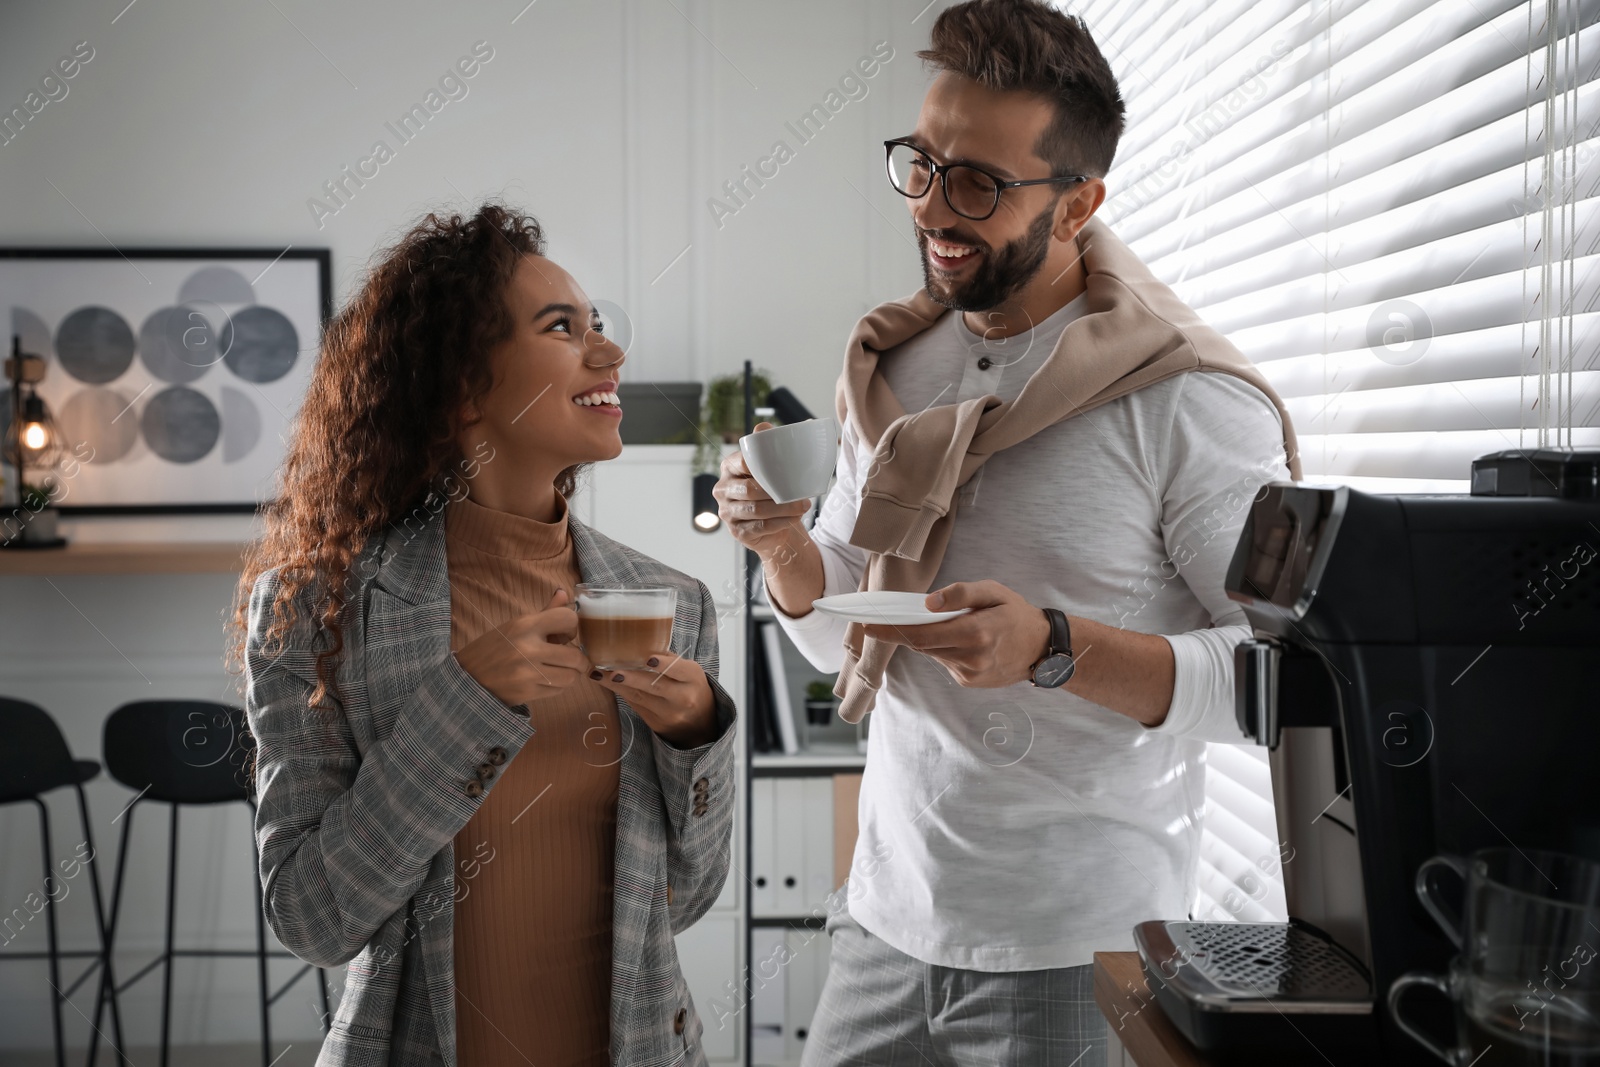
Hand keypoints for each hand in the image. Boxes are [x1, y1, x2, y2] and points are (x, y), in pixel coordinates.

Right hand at [453, 589, 591, 709]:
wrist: (468, 678)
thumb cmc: (494, 648)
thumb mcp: (516, 626)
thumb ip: (545, 612)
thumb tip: (563, 593)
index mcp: (525, 625)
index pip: (568, 619)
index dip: (572, 628)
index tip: (564, 635)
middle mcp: (528, 648)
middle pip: (576, 655)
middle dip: (577, 659)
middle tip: (568, 658)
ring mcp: (528, 672)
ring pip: (571, 676)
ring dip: (569, 674)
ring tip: (557, 670)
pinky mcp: (527, 692)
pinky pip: (559, 690)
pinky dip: (558, 686)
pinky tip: (546, 680)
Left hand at [591, 652, 720, 747]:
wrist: (699, 724)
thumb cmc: (691, 688)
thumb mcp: (689, 672)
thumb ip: (668, 659)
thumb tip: (638, 642)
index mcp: (694, 679)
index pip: (680, 671)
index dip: (664, 665)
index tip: (648, 659)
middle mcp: (683, 698)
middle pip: (655, 686)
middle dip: (632, 678)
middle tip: (612, 671)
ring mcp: (668, 714)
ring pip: (639, 697)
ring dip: (616, 685)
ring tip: (597, 673)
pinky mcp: (655, 723)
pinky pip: (635, 705)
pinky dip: (620, 692)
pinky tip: (605, 682)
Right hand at [714, 422, 813, 559]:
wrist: (774, 523)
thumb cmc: (773, 489)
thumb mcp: (772, 465)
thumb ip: (768, 443)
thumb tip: (765, 426)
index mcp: (729, 466)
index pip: (743, 462)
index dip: (763, 466)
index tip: (785, 469)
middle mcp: (722, 488)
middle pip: (749, 489)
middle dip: (778, 493)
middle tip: (802, 495)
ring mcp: (726, 512)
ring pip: (756, 510)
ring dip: (783, 510)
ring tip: (803, 507)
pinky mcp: (736, 531)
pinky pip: (759, 527)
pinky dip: (780, 523)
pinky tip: (794, 519)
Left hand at [860, 580, 1050, 687]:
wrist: (1042, 648)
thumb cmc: (1016, 613)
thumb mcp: (994, 591)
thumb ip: (961, 593)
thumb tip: (928, 602)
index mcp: (975, 633)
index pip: (921, 634)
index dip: (892, 631)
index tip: (868, 626)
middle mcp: (970, 658)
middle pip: (922, 645)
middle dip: (901, 633)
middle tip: (884, 619)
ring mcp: (969, 674)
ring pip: (933, 653)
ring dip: (928, 639)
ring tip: (944, 623)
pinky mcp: (969, 682)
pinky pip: (945, 662)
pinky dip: (944, 649)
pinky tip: (961, 639)